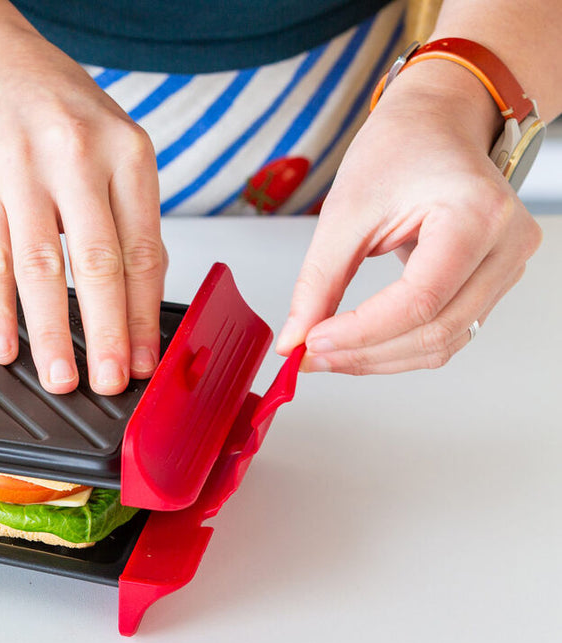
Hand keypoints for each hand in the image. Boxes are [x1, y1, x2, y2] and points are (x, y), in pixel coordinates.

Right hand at [0, 25, 165, 394]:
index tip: (146, 359)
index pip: (143, 248)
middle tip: (110, 381)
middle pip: (97, 264)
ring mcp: (22, 173)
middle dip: (107, 333)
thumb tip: (138, 291)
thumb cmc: (46, 103)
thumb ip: (123, 208)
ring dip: (50, 333)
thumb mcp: (106, 139)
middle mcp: (77, 159)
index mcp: (125, 151)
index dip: (145, 313)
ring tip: (58, 377)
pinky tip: (4, 345)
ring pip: (39, 270)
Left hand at [278, 59, 542, 373]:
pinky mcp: (494, 281)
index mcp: (476, 214)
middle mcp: (507, 243)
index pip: (419, 300)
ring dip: (380, 357)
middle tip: (309, 356)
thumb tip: (295, 337)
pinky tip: (359, 342)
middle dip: (365, 353)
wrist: (437, 125)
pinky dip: (399, 345)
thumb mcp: (345, 211)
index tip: (311, 342)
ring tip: (327, 352)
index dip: (361, 332)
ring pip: (445, 342)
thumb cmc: (402, 149)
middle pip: (436, 330)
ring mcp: (508, 265)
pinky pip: (449, 331)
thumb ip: (318, 281)